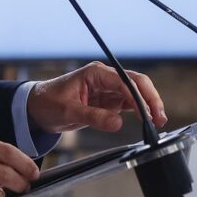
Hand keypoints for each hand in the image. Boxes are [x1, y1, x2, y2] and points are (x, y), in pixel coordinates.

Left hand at [26, 61, 167, 133]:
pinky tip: (147, 120)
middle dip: (150, 98)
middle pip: (136, 83)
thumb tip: (117, 123)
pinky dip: (140, 111)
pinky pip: (129, 103)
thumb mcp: (69, 111)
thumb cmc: (48, 102)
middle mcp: (105, 78)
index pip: (124, 81)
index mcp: (95, 73)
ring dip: (148, 105)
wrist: (37, 108)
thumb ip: (94, 117)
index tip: (146, 113)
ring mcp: (108, 89)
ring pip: (136, 93)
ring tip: (158, 122)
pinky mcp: (108, 100)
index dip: (138, 96)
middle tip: (159, 118)